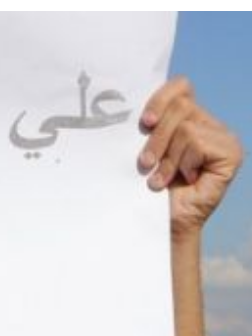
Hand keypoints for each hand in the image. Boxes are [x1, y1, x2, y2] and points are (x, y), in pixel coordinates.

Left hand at [139, 78, 242, 236]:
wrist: (164, 221)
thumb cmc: (150, 187)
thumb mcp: (146, 150)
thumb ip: (149, 126)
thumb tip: (131, 105)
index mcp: (189, 117)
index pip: (181, 87)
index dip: (160, 98)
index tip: (143, 122)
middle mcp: (210, 123)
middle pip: (181, 107)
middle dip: (157, 138)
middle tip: (146, 164)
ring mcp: (224, 137)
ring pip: (186, 128)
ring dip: (167, 157)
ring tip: (160, 179)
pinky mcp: (231, 152)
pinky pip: (197, 143)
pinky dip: (182, 164)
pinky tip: (184, 180)